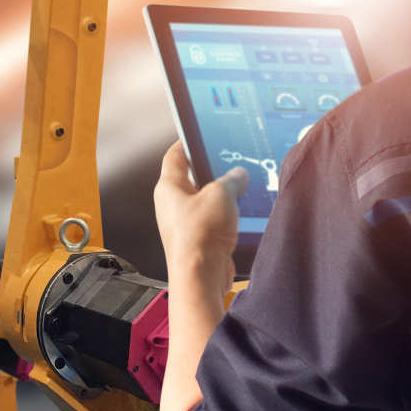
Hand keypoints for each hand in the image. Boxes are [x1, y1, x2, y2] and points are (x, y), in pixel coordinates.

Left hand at [154, 141, 248, 298]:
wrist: (201, 276)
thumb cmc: (200, 235)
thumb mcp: (222, 195)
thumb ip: (232, 179)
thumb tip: (238, 175)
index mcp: (168, 187)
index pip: (175, 156)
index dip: (187, 142)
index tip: (199, 134)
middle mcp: (172, 205)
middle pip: (193, 179)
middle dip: (214, 172)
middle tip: (232, 163)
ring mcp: (184, 224)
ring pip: (206, 201)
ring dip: (223, 197)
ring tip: (241, 191)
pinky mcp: (198, 240)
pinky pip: (213, 221)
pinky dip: (226, 217)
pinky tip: (241, 216)